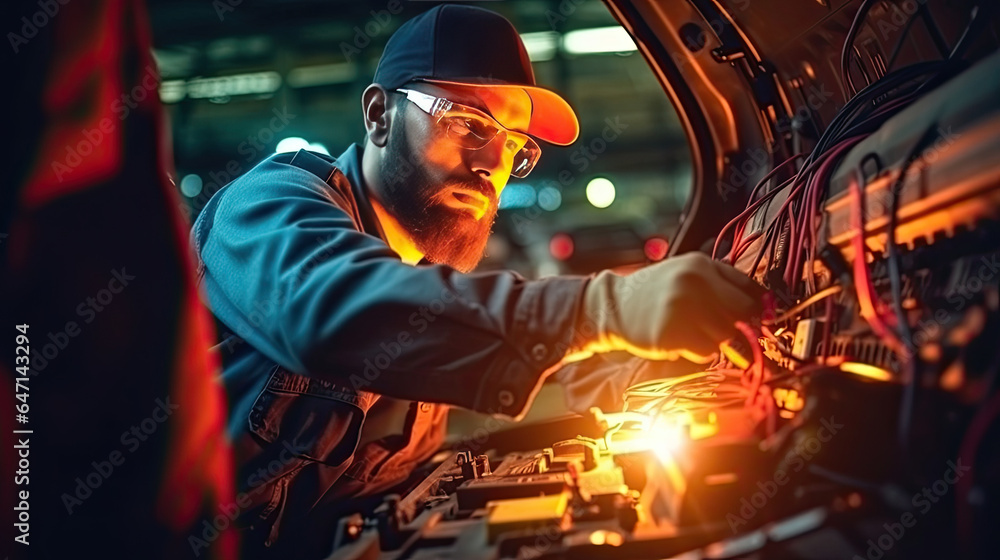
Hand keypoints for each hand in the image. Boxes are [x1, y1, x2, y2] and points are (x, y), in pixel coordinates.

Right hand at [570, 252, 764, 362]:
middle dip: (739, 326)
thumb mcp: (687, 271)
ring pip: (725, 336)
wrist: (614, 306)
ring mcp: (682, 309)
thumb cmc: (656, 292)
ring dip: (716, 339)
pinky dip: (701, 351)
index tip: (752, 318)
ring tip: (694, 331)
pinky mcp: (672, 334)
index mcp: (701, 265)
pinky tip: (683, 340)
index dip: (755, 308)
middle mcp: (694, 284)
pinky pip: (706, 351)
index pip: (749, 290)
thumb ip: (722, 282)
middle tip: (724, 328)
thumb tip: (764, 306)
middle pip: (742, 314)